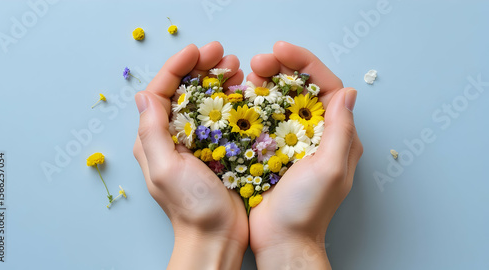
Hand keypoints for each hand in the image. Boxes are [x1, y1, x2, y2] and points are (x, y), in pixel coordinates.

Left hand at [133, 41, 248, 269]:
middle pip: (182, 91)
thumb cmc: (192, 208)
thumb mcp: (167, 169)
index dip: (177, 67)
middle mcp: (170, 137)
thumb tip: (144, 95)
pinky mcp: (214, 150)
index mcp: (154, 140)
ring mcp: (193, 143)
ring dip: (217, 81)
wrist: (217, 238)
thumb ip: (152, 132)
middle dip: (200, 68)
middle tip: (223, 54)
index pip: (161, 92)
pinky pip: (219, 117)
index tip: (197, 51)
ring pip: (202, 101)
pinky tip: (243, 92)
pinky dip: (230, 100)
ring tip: (237, 69)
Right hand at [247, 41, 363, 268]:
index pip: (327, 87)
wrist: (282, 240)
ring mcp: (294, 142)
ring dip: (267, 83)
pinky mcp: (273, 150)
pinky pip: (265, 119)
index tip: (280, 51)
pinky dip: (254, 105)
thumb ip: (340, 130)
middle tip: (258, 63)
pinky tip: (242, 98)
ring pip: (282, 101)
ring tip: (248, 76)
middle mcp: (318, 135)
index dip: (305, 64)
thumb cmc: (307, 210)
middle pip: (303, 89)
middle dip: (283, 69)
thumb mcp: (330, 169)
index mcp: (337, 136)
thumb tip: (348, 92)